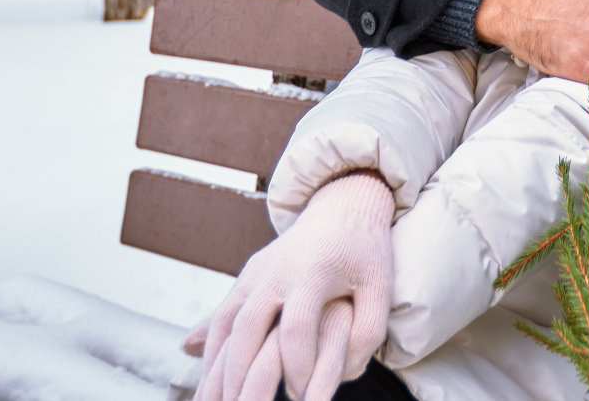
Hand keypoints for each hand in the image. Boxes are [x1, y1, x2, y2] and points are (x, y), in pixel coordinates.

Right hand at [190, 172, 394, 400]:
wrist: (342, 207)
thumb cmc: (367, 254)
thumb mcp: (380, 287)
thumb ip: (369, 330)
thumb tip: (347, 373)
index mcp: (313, 270)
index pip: (297, 327)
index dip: (300, 366)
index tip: (306, 397)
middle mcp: (276, 270)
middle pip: (249, 326)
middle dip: (241, 374)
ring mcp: (256, 272)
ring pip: (226, 323)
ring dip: (216, 367)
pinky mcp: (246, 276)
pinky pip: (221, 317)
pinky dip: (211, 351)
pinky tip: (208, 383)